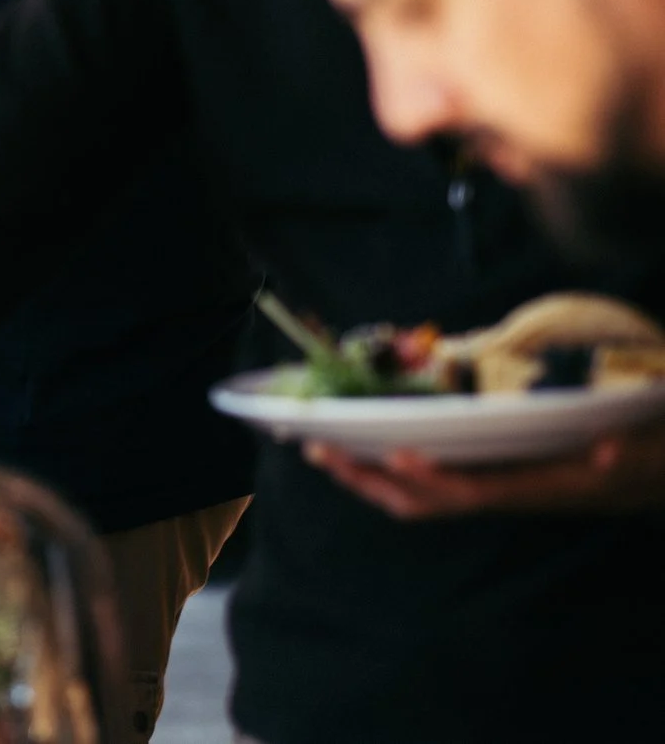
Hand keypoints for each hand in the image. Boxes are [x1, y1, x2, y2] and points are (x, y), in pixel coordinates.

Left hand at [306, 418, 664, 517]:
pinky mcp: (486, 478)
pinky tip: (360, 448)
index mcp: (535, 489)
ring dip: (368, 477)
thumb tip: (607, 453)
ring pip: (419, 497)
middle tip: (318, 449)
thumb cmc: (643, 461)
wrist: (650, 477)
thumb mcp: (642, 454)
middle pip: (425, 501)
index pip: (473, 492)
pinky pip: (427, 484)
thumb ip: (626, 455)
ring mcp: (491, 489)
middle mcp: (504, 495)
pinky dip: (388, 469)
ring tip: (320, 449)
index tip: (394, 452)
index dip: (431, 479)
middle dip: (370, 480)